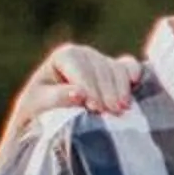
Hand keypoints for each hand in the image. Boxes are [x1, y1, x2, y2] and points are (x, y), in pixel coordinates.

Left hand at [0, 44, 137, 162]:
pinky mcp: (118, 72)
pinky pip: (130, 66)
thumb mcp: (38, 106)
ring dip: (122, 89)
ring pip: (117, 69)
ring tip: (122, 110)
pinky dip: (134, 73)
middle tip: (112, 113)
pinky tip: (135, 84)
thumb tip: (78, 93)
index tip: (93, 107)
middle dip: (107, 91)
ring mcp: (103, 62)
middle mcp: (85, 55)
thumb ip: (56, 98)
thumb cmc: (40, 111)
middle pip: (101, 68)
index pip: (80, 66)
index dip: (88, 85)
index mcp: (64, 57)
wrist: (50, 120)